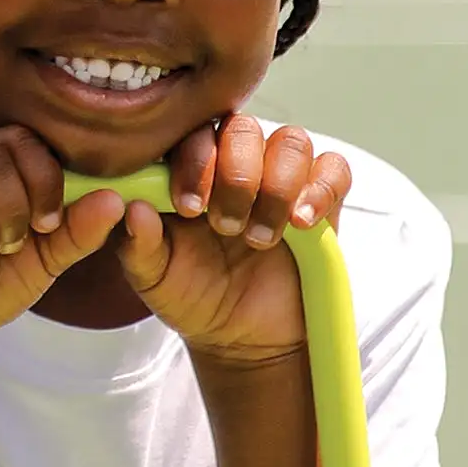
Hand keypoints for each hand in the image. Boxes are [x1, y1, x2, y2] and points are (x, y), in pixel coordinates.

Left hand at [115, 116, 351, 364]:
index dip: (193, 160)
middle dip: (236, 174)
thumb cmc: (191, 296)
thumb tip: (133, 208)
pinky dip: (321, 189)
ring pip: (291, 142)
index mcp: (191, 170)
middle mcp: (237, 163)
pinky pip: (334, 169)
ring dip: (276, 186)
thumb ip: (138, 245)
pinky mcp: (321, 199)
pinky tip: (301, 223)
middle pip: (244, 128)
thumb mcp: (155, 278)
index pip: (194, 134)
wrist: (240, 338)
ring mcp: (282, 177)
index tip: (188, 207)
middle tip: (224, 226)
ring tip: (258, 239)